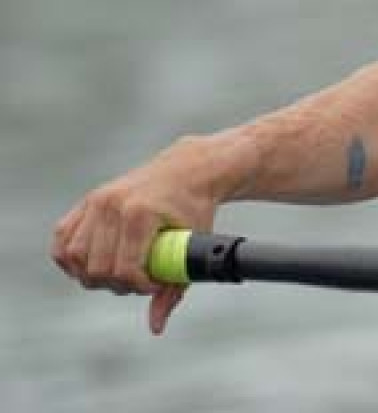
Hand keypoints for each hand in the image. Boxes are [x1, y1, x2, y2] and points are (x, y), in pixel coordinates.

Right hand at [50, 135, 225, 333]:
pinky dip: (71, 258)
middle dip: (117, 284)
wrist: (188, 170)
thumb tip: (155, 327)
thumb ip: (174, 288)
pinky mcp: (86, 201)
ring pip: (73, 257)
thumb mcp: (192, 245)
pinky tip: (92, 263)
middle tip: (138, 279)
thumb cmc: (193, 209)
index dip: (138, 287)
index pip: (124, 269)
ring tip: (117, 273)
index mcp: (140, 213)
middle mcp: (112, 205)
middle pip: (97, 268)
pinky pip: (63, 239)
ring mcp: (96, 201)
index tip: (153, 284)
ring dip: (91, 275)